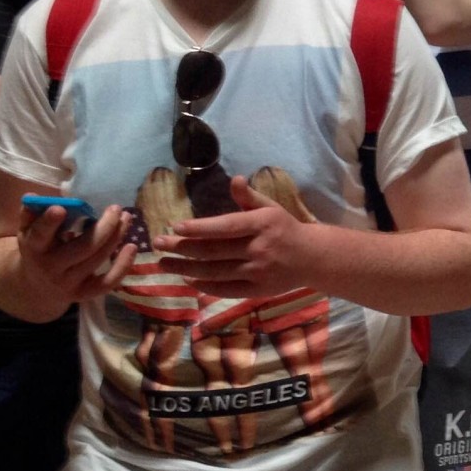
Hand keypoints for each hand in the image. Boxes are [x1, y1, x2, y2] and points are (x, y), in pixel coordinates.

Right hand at [15, 200, 134, 304]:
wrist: (37, 287)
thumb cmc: (38, 249)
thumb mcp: (28, 231)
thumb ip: (31, 213)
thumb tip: (34, 196)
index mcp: (34, 247)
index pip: (41, 235)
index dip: (49, 223)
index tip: (60, 208)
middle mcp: (51, 267)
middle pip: (82, 248)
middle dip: (104, 227)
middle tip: (116, 208)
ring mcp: (68, 283)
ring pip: (97, 260)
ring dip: (116, 237)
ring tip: (126, 218)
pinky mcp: (83, 294)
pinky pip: (107, 283)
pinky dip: (122, 266)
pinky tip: (132, 247)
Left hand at [157, 175, 322, 296]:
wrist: (312, 259)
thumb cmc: (286, 228)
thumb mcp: (271, 208)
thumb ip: (249, 197)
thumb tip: (234, 179)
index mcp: (262, 224)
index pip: (226, 227)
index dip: (200, 228)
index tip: (175, 227)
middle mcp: (259, 249)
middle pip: (214, 251)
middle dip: (182, 248)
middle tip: (158, 244)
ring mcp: (257, 272)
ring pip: (214, 272)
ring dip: (185, 268)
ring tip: (163, 263)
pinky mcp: (256, 291)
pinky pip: (225, 289)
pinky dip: (204, 286)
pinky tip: (187, 280)